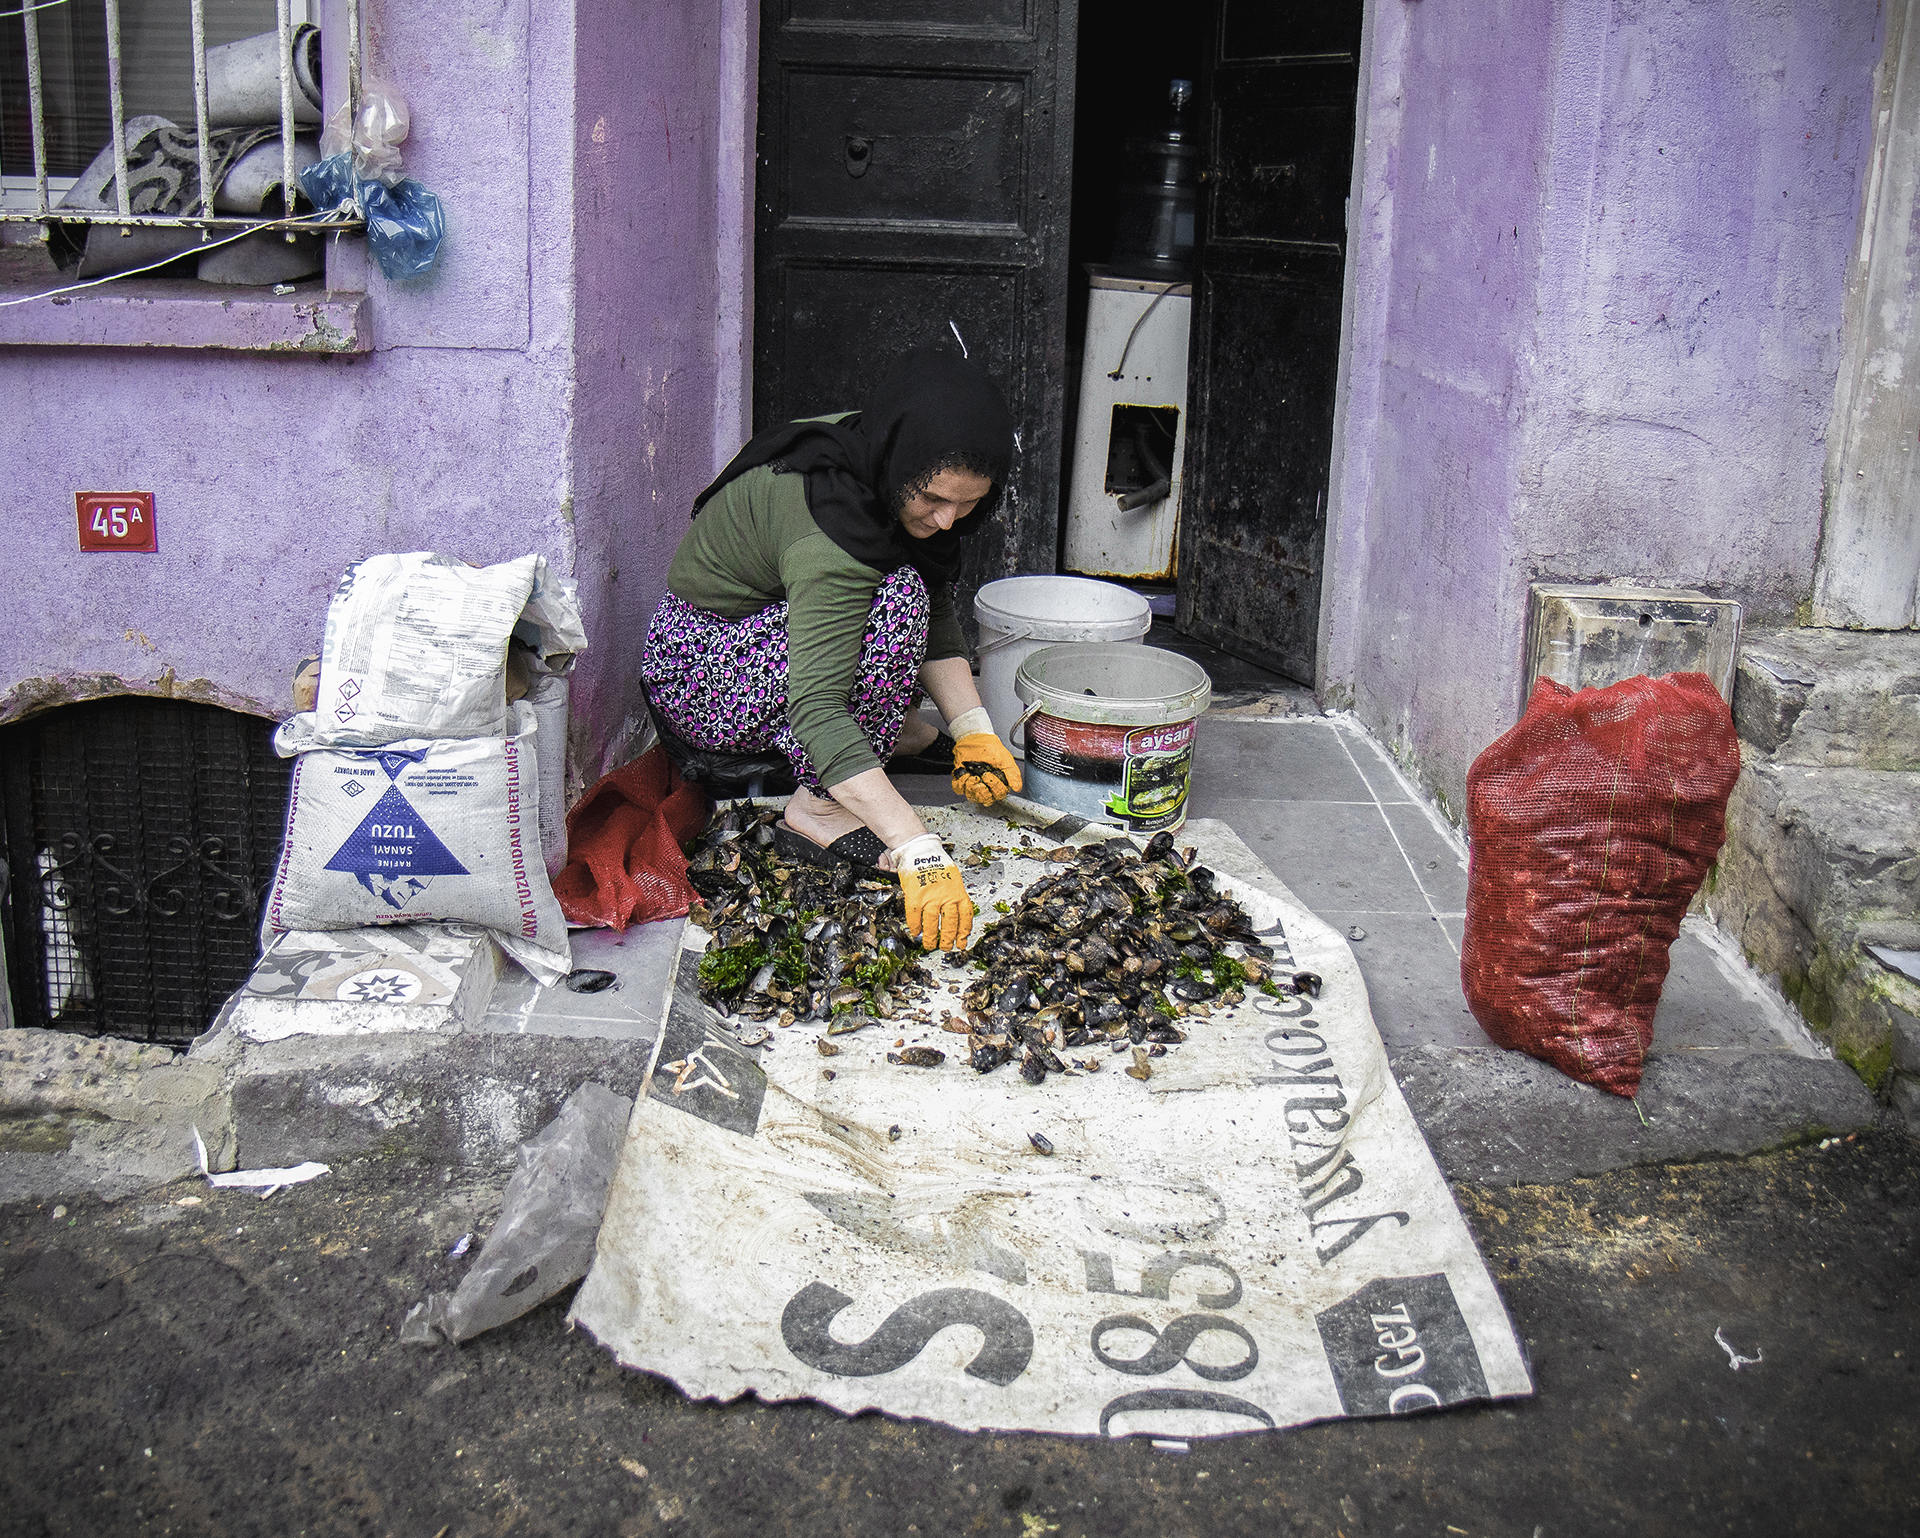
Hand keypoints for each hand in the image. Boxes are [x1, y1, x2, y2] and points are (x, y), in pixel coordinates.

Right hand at [892, 832, 973, 949]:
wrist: (920, 851)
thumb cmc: (937, 863)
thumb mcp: (953, 878)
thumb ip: (955, 895)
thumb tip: (957, 914)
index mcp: (958, 892)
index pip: (965, 917)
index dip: (963, 932)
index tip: (962, 942)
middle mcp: (946, 897)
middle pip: (949, 924)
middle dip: (947, 939)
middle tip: (946, 947)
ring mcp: (930, 898)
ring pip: (932, 924)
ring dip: (931, 937)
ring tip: (930, 945)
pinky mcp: (915, 897)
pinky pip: (915, 917)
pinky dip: (915, 927)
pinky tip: (916, 933)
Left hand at [949, 716, 1022, 806]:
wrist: (975, 738)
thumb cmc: (991, 748)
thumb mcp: (1006, 759)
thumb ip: (1013, 774)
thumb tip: (1017, 788)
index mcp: (999, 783)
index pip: (999, 794)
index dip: (994, 787)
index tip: (989, 775)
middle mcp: (987, 786)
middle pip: (985, 799)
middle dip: (982, 790)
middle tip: (980, 777)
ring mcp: (974, 784)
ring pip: (972, 796)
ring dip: (971, 786)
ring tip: (972, 775)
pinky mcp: (962, 780)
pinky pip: (959, 789)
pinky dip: (960, 783)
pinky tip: (965, 774)